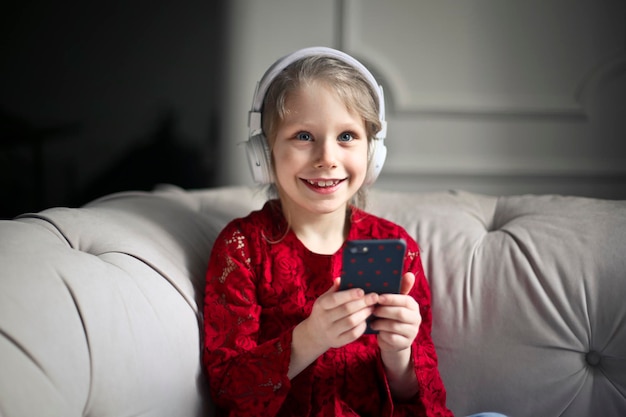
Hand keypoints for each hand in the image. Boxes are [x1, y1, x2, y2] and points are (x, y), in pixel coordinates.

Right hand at [304, 277, 378, 350]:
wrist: (315, 334)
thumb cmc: (324, 311)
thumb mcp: (324, 299)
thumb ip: (334, 290)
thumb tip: (341, 278)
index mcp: (321, 305)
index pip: (335, 299)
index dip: (349, 295)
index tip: (362, 291)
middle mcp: (324, 319)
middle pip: (346, 310)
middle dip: (362, 303)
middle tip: (374, 298)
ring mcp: (330, 332)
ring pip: (351, 322)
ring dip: (364, 314)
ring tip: (372, 307)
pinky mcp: (337, 342)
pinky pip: (353, 334)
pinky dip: (362, 326)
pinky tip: (366, 320)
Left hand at [372, 272, 420, 398]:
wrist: (392, 339)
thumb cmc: (390, 315)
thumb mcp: (393, 302)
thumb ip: (399, 288)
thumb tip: (409, 274)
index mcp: (413, 305)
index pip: (405, 300)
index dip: (391, 298)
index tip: (378, 297)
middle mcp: (416, 318)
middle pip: (400, 313)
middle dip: (384, 311)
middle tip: (372, 309)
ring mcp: (412, 332)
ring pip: (394, 326)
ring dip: (380, 322)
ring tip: (372, 320)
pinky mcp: (404, 344)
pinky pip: (392, 338)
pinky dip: (382, 333)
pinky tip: (376, 330)